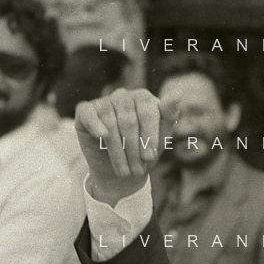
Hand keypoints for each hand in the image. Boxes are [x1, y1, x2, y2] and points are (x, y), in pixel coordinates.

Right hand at [75, 88, 162, 204]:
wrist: (120, 168)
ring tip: (125, 171)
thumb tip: (178, 92)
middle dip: (134, 149)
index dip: (149, 137)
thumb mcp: (160, 137)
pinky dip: (95, 125)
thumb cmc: (144, 150)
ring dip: (118, 151)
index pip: (148, 113)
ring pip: (110, 124)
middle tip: (137, 171)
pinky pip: (88, 114)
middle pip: (128, 121)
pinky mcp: (85, 111)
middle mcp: (123, 96)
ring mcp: (104, 101)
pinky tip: (102, 136)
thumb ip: (169, 115)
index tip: (150, 158)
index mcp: (144, 98)